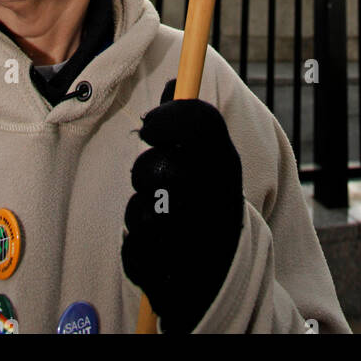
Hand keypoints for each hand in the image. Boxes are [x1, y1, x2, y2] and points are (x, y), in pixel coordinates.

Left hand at [121, 79, 243, 332]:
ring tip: (159, 216)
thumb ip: (189, 124)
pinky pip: (131, 245)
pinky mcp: (174, 276)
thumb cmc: (208, 206)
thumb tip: (173, 83)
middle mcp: (218, 200)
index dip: (167, 117)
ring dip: (139, 211)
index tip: (149, 125)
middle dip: (145, 172)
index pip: (200, 122)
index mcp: (228, 167)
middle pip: (158, 168)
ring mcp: (198, 240)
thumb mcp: (210, 162)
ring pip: (140, 209)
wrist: (222, 276)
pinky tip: (155, 246)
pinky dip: (135, 246)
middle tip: (155, 180)